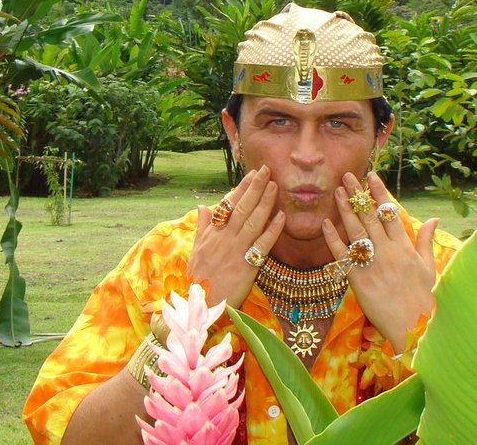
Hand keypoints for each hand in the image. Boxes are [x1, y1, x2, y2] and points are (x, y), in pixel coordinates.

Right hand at [188, 165, 284, 309]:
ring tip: (274, 186)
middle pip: (242, 208)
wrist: (200, 305)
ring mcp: (235, 251)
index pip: (228, 205)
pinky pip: (262, 245)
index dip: (241, 188)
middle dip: (255, 188)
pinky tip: (282, 218)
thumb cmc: (198, 279)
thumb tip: (202, 206)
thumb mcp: (195, 250)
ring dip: (265, 202)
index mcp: (212, 234)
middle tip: (266, 171)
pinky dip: (272, 230)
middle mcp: (223, 238)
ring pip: (253, 221)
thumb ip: (202, 227)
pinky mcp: (246, 266)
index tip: (252, 174)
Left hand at [322, 171, 438, 346]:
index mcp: (405, 247)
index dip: (380, 193)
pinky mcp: (358, 280)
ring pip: (356, 232)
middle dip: (358, 195)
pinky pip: (343, 256)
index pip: (390, 213)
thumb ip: (426, 241)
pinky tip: (325, 225)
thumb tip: (433, 218)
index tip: (371, 176)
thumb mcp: (429, 267)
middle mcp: (388, 252)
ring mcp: (372, 265)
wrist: (415, 329)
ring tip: (337, 192)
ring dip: (345, 211)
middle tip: (347, 176)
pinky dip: (333, 240)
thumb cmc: (424, 299)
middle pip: (370, 217)